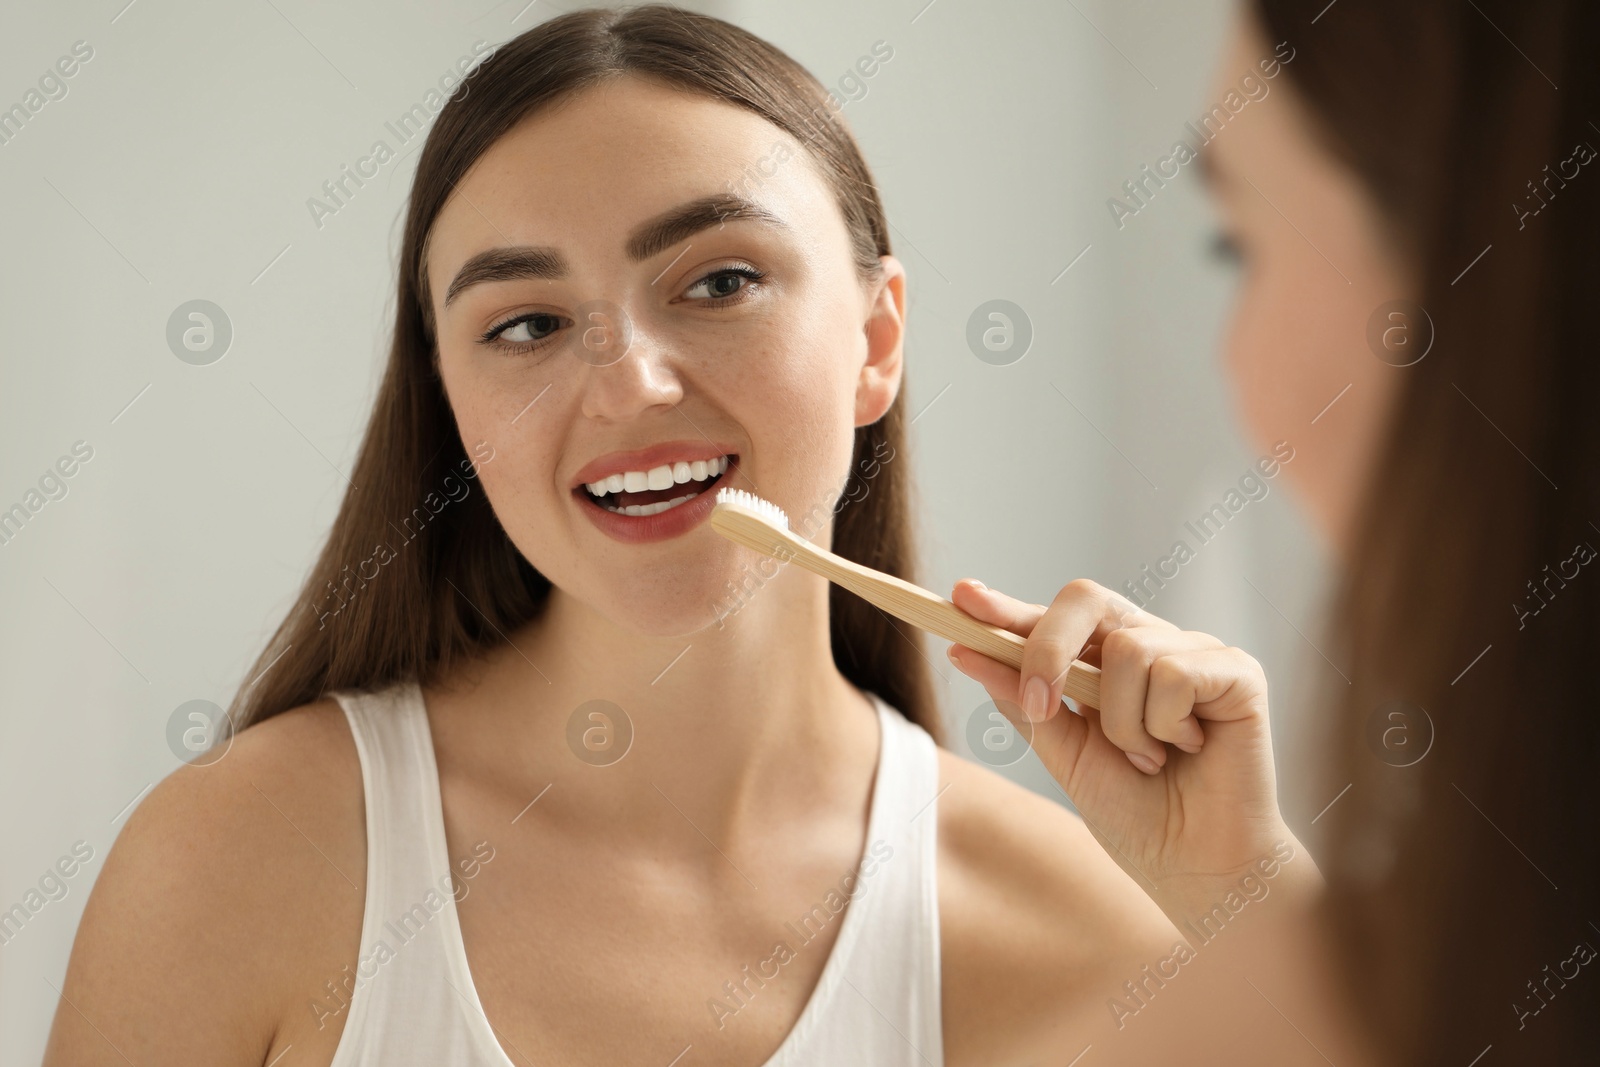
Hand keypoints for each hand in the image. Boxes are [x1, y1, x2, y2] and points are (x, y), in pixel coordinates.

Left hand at [946, 578, 1316, 917]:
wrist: (1197, 871)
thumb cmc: (1137, 816)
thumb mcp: (1064, 756)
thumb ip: (1024, 702)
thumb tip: (965, 651)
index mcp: (1106, 662)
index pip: (1051, 618)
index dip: (1006, 605)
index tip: (960, 597)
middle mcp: (1151, 644)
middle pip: (1084, 598)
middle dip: (1047, 646)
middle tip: (1042, 706)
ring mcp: (1195, 654)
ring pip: (1126, 647)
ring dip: (1121, 722)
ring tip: (1148, 761)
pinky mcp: (1238, 672)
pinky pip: (1172, 672)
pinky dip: (1163, 725)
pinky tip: (1186, 751)